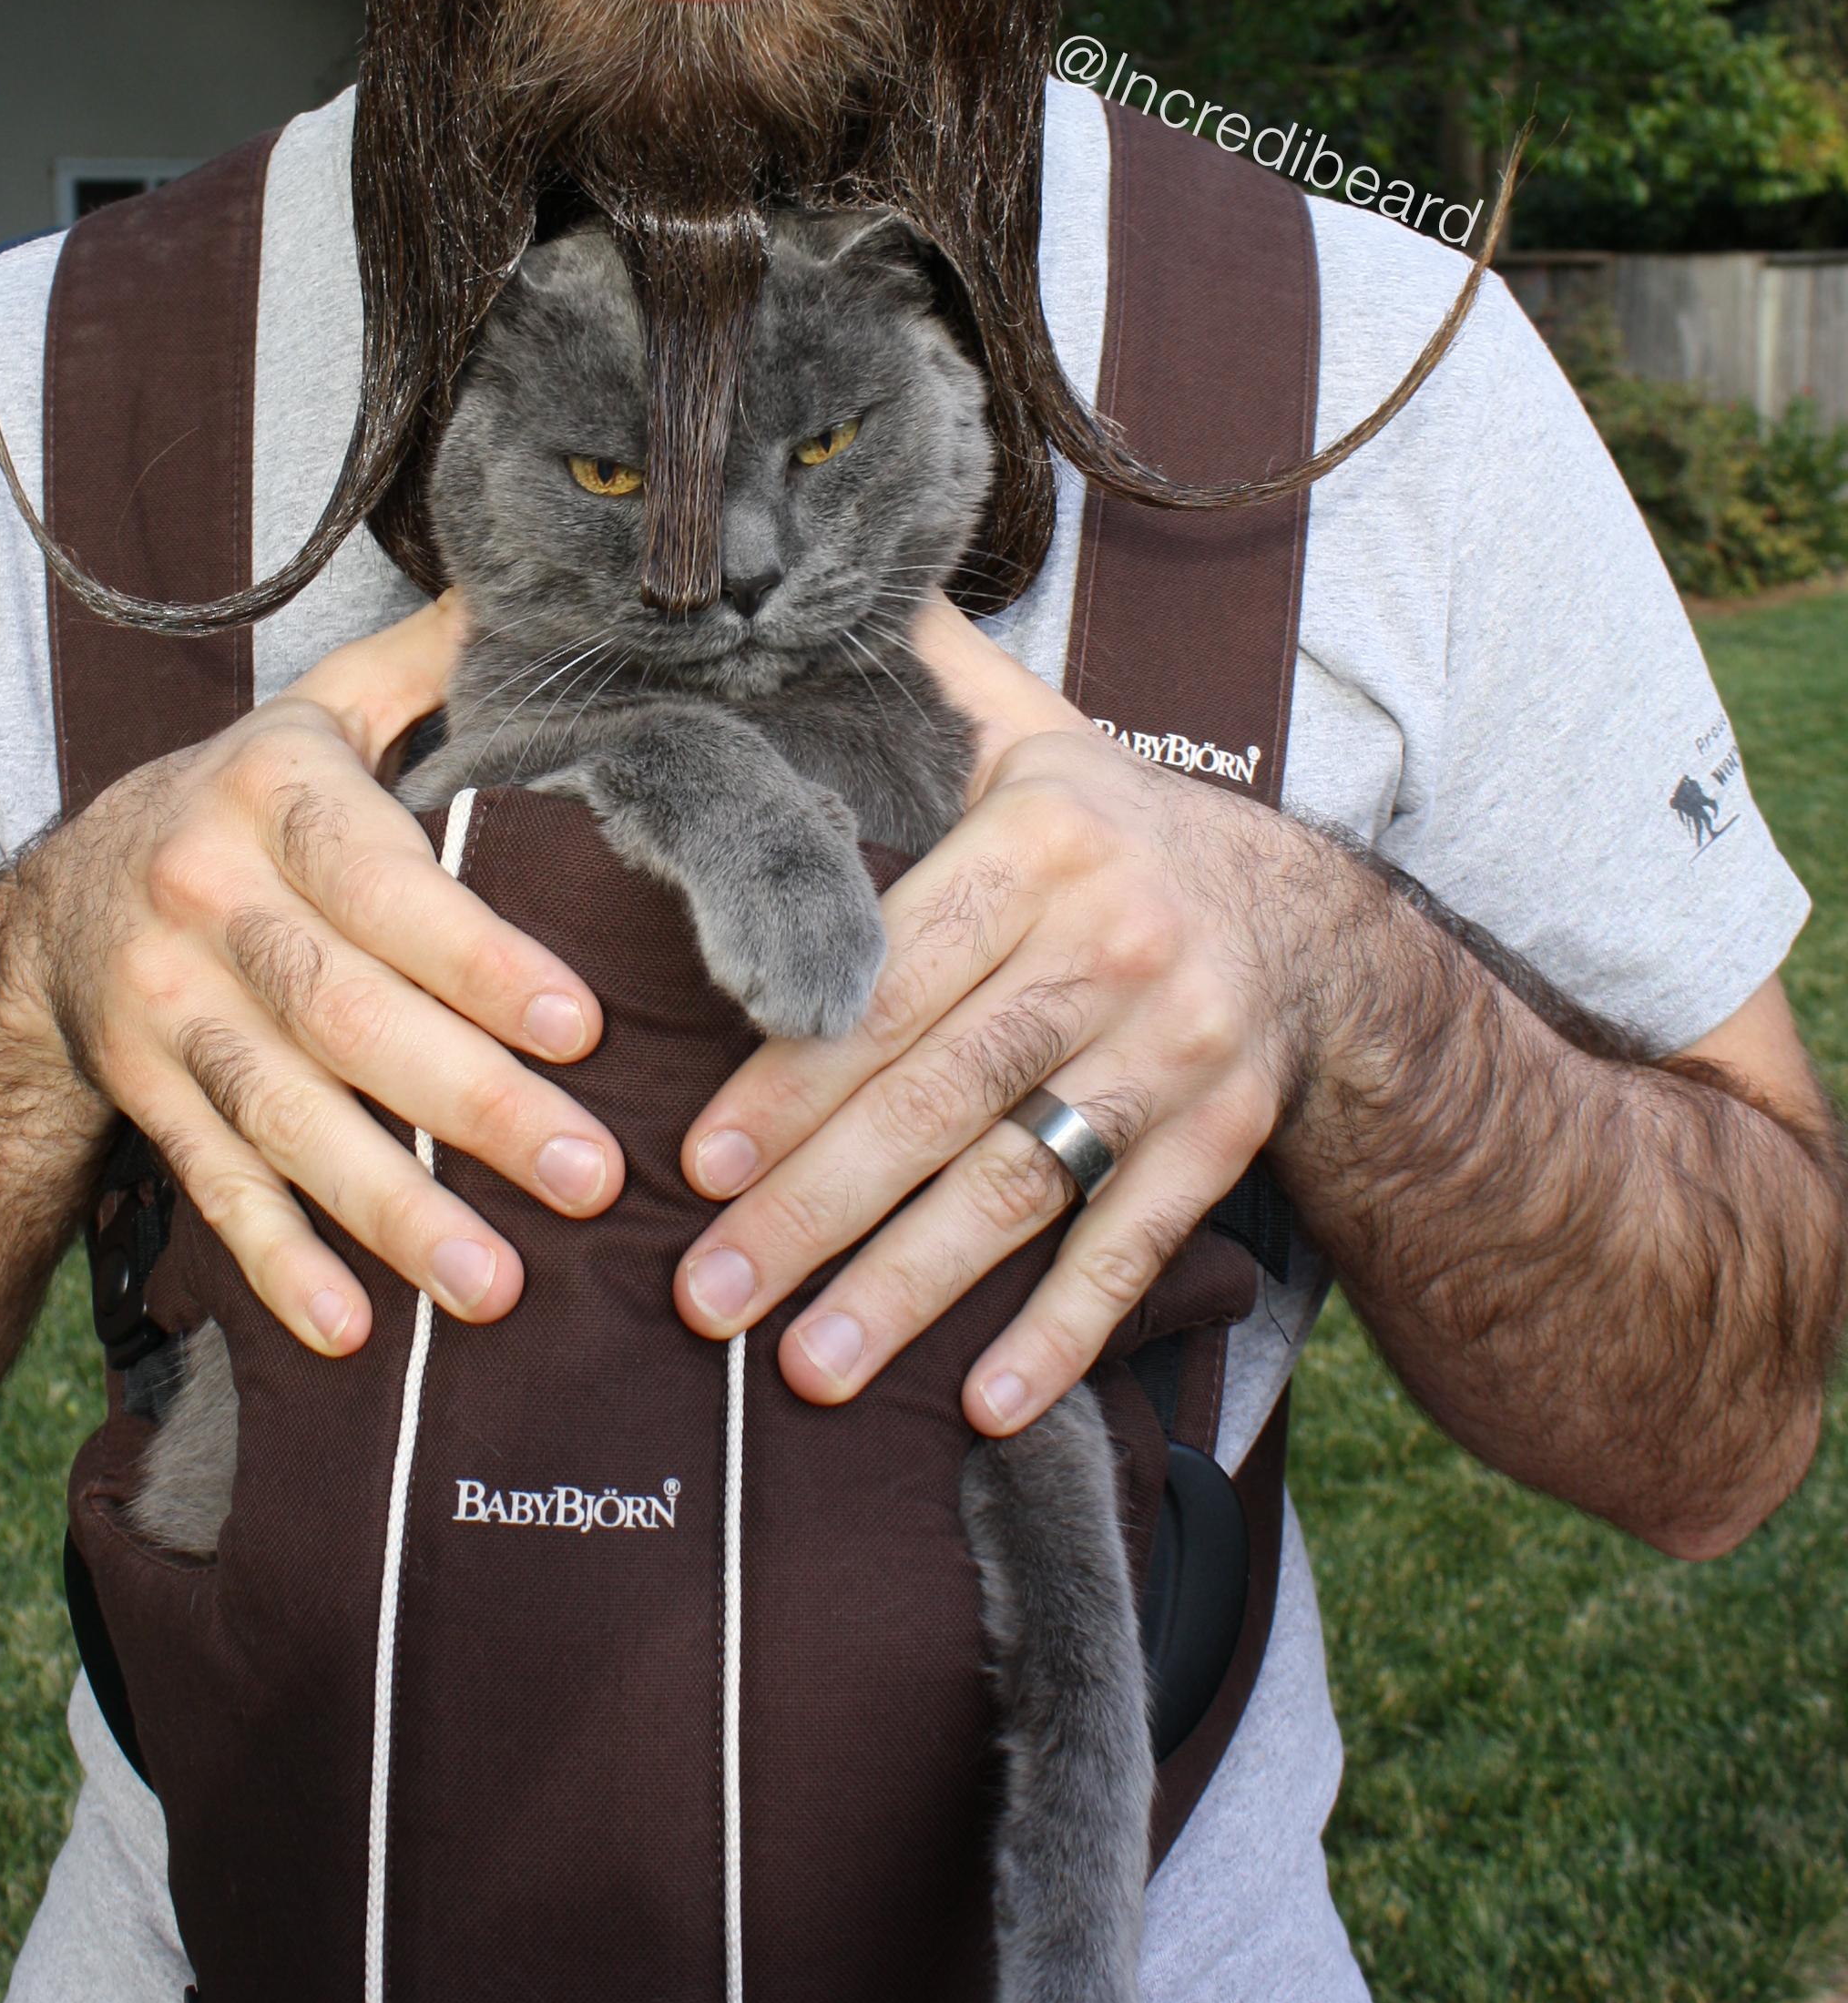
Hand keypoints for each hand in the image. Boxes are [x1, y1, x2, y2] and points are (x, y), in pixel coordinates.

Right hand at [11, 595, 621, 1355]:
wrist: (59, 897)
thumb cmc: (249, 802)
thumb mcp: (320, 710)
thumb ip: (429, 666)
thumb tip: (542, 590)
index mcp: (269, 791)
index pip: (381, 881)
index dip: (476, 958)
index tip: (582, 1027)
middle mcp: (202, 897)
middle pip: (342, 1015)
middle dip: (471, 1103)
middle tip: (590, 1178)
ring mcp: (161, 1009)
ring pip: (280, 1117)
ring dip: (388, 1208)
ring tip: (496, 1287)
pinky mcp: (141, 1095)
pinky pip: (210, 1186)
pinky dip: (279, 1261)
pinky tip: (354, 1333)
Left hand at [670, 595, 1344, 1429]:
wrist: (1304, 917)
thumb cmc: (1101, 829)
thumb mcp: (1020, 731)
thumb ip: (905, 684)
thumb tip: (774, 596)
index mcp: (1038, 844)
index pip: (891, 978)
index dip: (792, 1075)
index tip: (697, 1161)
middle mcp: (1113, 945)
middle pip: (942, 1095)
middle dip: (814, 1208)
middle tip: (704, 1297)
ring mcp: (1180, 1051)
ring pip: (1026, 1181)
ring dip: (913, 1287)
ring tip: (805, 1372)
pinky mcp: (1226, 1139)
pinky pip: (1135, 1244)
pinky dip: (1064, 1330)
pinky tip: (985, 1406)